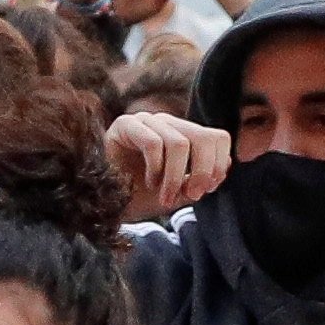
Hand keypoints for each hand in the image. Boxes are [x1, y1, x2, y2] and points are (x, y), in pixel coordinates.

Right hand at [103, 110, 229, 219]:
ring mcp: (146, 121)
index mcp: (183, 134)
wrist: (99, 203)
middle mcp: (167, 123)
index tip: (205, 190)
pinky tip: (149, 183)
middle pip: (204, 137)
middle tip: (192, 195)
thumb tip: (224, 167)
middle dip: (203, 170)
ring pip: (179, 143)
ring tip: (165, 197)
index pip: (217, 137)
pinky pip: (153, 142)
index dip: (218, 164)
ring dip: (175, 177)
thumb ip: (198, 180)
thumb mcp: (176, 193)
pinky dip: (156, 168)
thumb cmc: (136, 196)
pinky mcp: (124, 126)